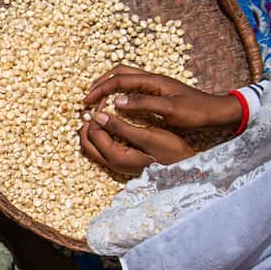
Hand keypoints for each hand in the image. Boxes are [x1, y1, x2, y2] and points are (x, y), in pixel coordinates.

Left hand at [79, 112, 196, 175]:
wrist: (184, 169)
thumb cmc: (170, 152)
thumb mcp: (147, 136)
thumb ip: (121, 127)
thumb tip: (99, 116)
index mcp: (115, 157)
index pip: (92, 133)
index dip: (96, 114)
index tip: (106, 100)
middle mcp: (111, 163)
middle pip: (86, 141)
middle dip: (89, 122)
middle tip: (99, 106)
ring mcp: (116, 163)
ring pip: (93, 144)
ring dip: (94, 128)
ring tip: (105, 111)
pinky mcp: (122, 160)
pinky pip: (103, 146)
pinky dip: (102, 134)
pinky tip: (113, 121)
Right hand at [83, 66, 241, 131]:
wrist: (216, 112)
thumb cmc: (196, 112)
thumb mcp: (169, 110)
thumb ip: (143, 104)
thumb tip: (116, 101)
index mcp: (152, 80)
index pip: (118, 80)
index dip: (100, 90)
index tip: (86, 102)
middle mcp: (152, 79)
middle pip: (118, 73)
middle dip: (100, 83)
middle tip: (87, 98)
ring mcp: (155, 85)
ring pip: (124, 79)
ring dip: (108, 86)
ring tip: (96, 99)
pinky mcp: (157, 92)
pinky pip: (132, 87)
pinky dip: (118, 92)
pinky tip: (116, 104)